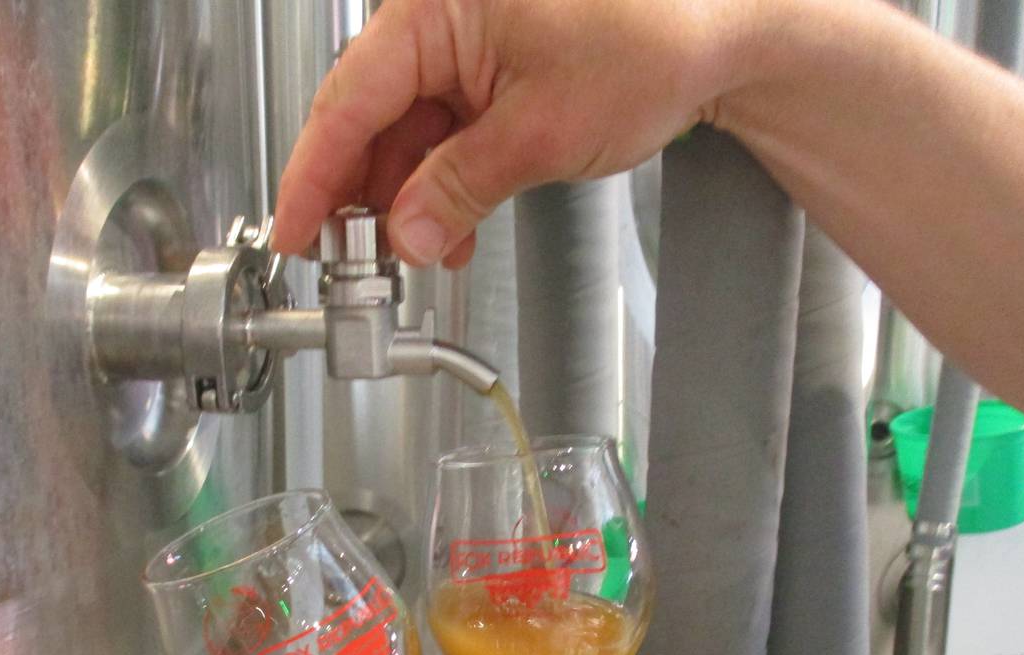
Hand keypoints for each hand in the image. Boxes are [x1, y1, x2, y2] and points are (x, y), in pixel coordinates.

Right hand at [271, 0, 770, 266]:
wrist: (727, 31)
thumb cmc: (656, 36)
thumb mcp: (540, 133)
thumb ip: (457, 189)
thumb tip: (404, 235)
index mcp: (436, 4)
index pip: (348, 99)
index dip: (315, 176)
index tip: (296, 231)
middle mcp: (442, 14)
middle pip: (370, 117)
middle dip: (365, 196)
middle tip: (355, 261)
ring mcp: (466, 41)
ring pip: (405, 131)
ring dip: (407, 199)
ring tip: (417, 254)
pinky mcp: (490, 66)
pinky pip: (443, 129)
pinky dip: (441, 181)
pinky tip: (448, 226)